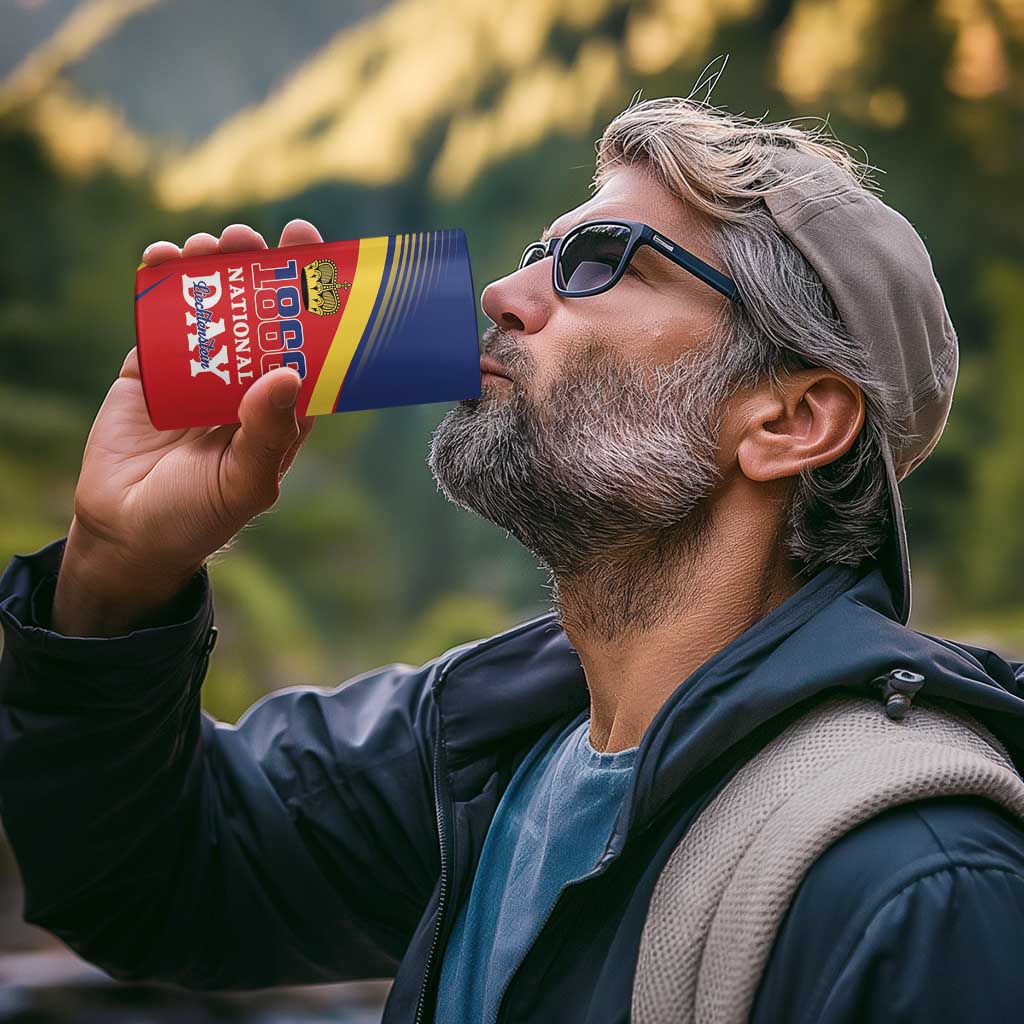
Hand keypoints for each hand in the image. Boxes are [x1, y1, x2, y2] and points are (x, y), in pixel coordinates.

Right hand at [53, 220, 321, 635]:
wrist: (126, 533)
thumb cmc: (199, 516)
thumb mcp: (244, 483)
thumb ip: (268, 433)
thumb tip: (289, 372)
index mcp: (280, 407)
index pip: (306, 344)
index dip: (312, 300)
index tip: (314, 252)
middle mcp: (244, 382)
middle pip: (259, 313)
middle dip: (259, 270)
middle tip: (254, 238)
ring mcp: (197, 372)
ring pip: (211, 307)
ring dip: (212, 269)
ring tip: (210, 245)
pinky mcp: (150, 369)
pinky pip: (158, 319)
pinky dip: (159, 285)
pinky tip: (161, 258)